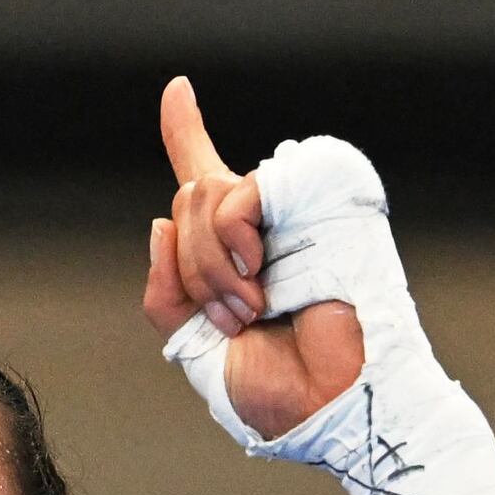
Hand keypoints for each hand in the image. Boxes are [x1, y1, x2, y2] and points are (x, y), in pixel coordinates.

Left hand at [142, 76, 357, 439]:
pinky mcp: (317, 192)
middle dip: (192, 268)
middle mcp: (270, 220)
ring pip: (202, 195)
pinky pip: (236, 193)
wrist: (334, 406)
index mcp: (243, 250)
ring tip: (252, 309)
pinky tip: (260, 277)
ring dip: (209, 266)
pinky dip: (230, 241)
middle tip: (234, 319)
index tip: (177, 89)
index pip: (205, 180)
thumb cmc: (282, 391)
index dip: (185, 132)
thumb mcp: (197, 348)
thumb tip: (160, 222)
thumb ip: (168, 294)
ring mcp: (295, 204)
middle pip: (189, 198)